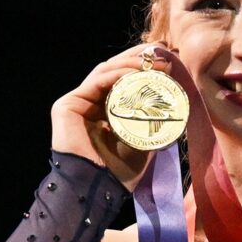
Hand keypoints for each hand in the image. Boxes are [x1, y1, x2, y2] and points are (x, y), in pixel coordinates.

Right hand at [49, 41, 193, 187]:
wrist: (99, 190)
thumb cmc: (121, 173)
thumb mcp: (144, 140)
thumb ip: (152, 121)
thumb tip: (175, 102)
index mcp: (105, 113)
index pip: (124, 82)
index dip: (143, 68)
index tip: (167, 60)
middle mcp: (89, 105)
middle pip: (114, 72)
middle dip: (138, 59)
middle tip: (161, 52)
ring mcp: (77, 104)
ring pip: (105, 72)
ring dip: (131, 64)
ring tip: (153, 62)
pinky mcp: (67, 106)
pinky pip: (96, 82)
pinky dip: (117, 74)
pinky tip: (136, 73)